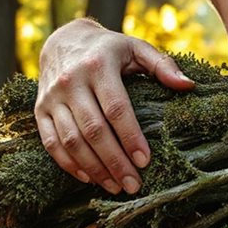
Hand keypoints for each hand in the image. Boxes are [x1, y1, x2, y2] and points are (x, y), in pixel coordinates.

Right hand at [35, 18, 193, 193]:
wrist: (62, 40)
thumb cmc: (108, 50)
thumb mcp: (136, 48)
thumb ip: (162, 65)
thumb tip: (188, 86)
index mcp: (98, 66)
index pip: (116, 108)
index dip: (130, 137)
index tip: (145, 161)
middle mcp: (71, 82)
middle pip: (94, 130)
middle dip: (114, 162)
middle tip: (133, 184)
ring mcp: (52, 97)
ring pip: (71, 140)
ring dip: (94, 168)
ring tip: (115, 187)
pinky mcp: (39, 110)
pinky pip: (51, 142)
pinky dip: (68, 164)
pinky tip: (89, 179)